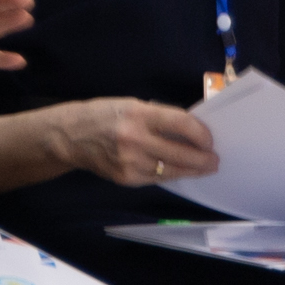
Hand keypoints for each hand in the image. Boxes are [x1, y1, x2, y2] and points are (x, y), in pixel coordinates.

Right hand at [48, 97, 217, 190]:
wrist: (70, 136)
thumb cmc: (104, 115)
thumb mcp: (132, 106)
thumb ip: (160, 117)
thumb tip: (191, 131)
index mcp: (138, 114)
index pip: (181, 124)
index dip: (201, 134)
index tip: (210, 140)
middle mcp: (135, 139)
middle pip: (181, 153)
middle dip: (203, 159)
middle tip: (215, 160)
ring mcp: (130, 162)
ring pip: (172, 170)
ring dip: (192, 170)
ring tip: (205, 168)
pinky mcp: (126, 178)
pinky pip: (157, 178)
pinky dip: (171, 175)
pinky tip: (179, 172)